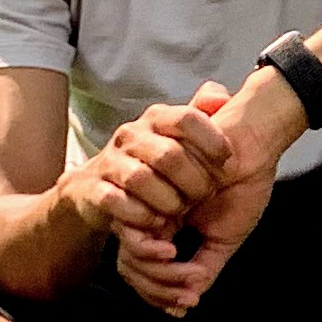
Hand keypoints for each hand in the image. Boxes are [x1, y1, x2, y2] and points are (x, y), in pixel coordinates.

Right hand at [80, 91, 238, 241]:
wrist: (99, 188)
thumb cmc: (152, 163)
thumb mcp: (178, 137)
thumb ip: (202, 114)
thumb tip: (221, 97)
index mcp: (156, 118)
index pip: (187, 118)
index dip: (212, 141)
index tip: (227, 164)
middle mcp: (131, 135)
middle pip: (169, 155)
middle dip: (193, 182)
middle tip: (203, 197)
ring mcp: (110, 161)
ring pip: (141, 179)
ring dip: (167, 202)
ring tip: (180, 213)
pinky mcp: (93, 189)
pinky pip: (115, 201)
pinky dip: (140, 216)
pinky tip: (156, 223)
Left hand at [110, 83, 272, 313]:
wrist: (253, 145)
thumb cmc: (243, 185)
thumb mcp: (225, 238)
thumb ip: (204, 268)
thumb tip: (184, 304)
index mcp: (167, 224)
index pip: (146, 267)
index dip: (159, 292)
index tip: (186, 302)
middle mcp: (152, 212)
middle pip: (131, 264)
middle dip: (157, 288)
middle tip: (187, 295)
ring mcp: (149, 198)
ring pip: (132, 248)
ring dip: (159, 272)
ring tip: (189, 275)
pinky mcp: (149, 183)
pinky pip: (136, 224)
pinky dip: (151, 248)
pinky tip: (175, 252)